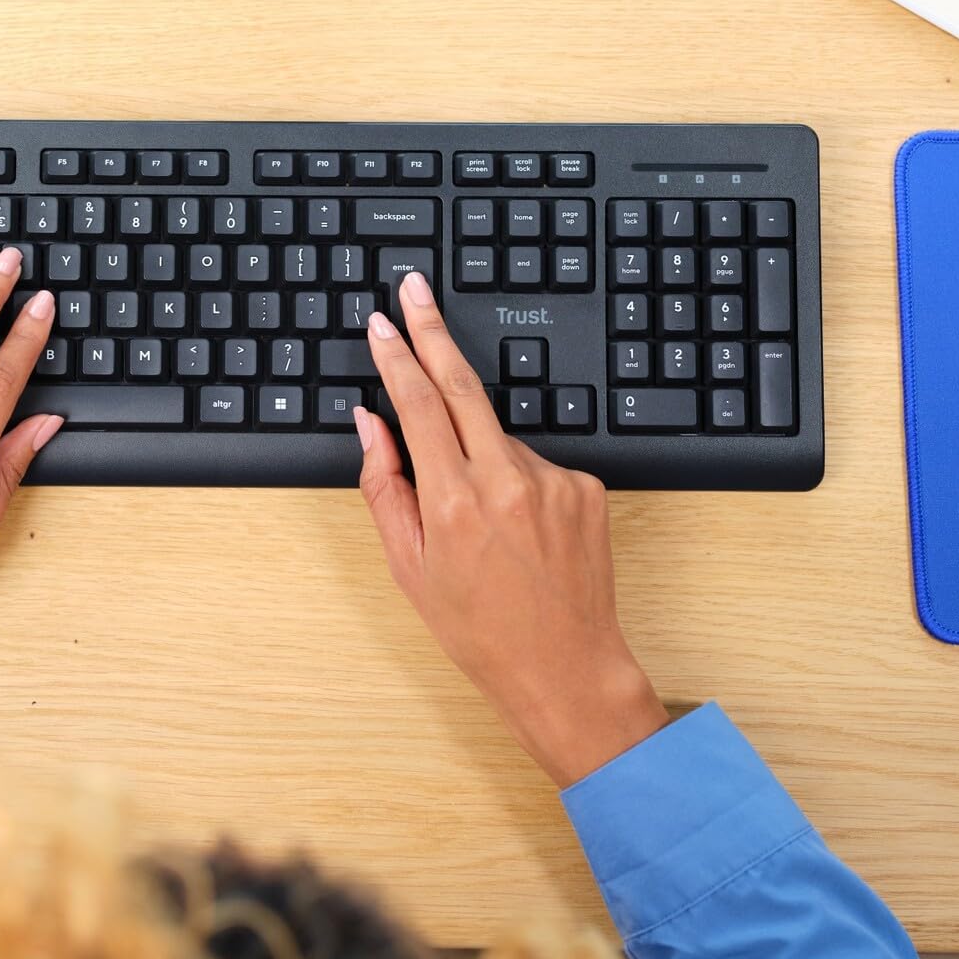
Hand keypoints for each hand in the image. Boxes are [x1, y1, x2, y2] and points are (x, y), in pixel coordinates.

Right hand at [355, 269, 666, 787]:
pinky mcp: (587, 486)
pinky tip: (522, 532)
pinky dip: (518, 481)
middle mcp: (506, 481)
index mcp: (453, 502)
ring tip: (486, 527)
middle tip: (415, 290)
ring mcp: (554, 479)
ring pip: (498, 438)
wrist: (566, 668)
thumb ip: (385, 486)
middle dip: (433, 330)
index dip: (397, 355)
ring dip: (479, 456)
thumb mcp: (410, 568)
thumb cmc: (481, 631)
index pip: (417, 404)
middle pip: (462, 384)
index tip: (383, 322)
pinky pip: (537, 463)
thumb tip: (370, 423)